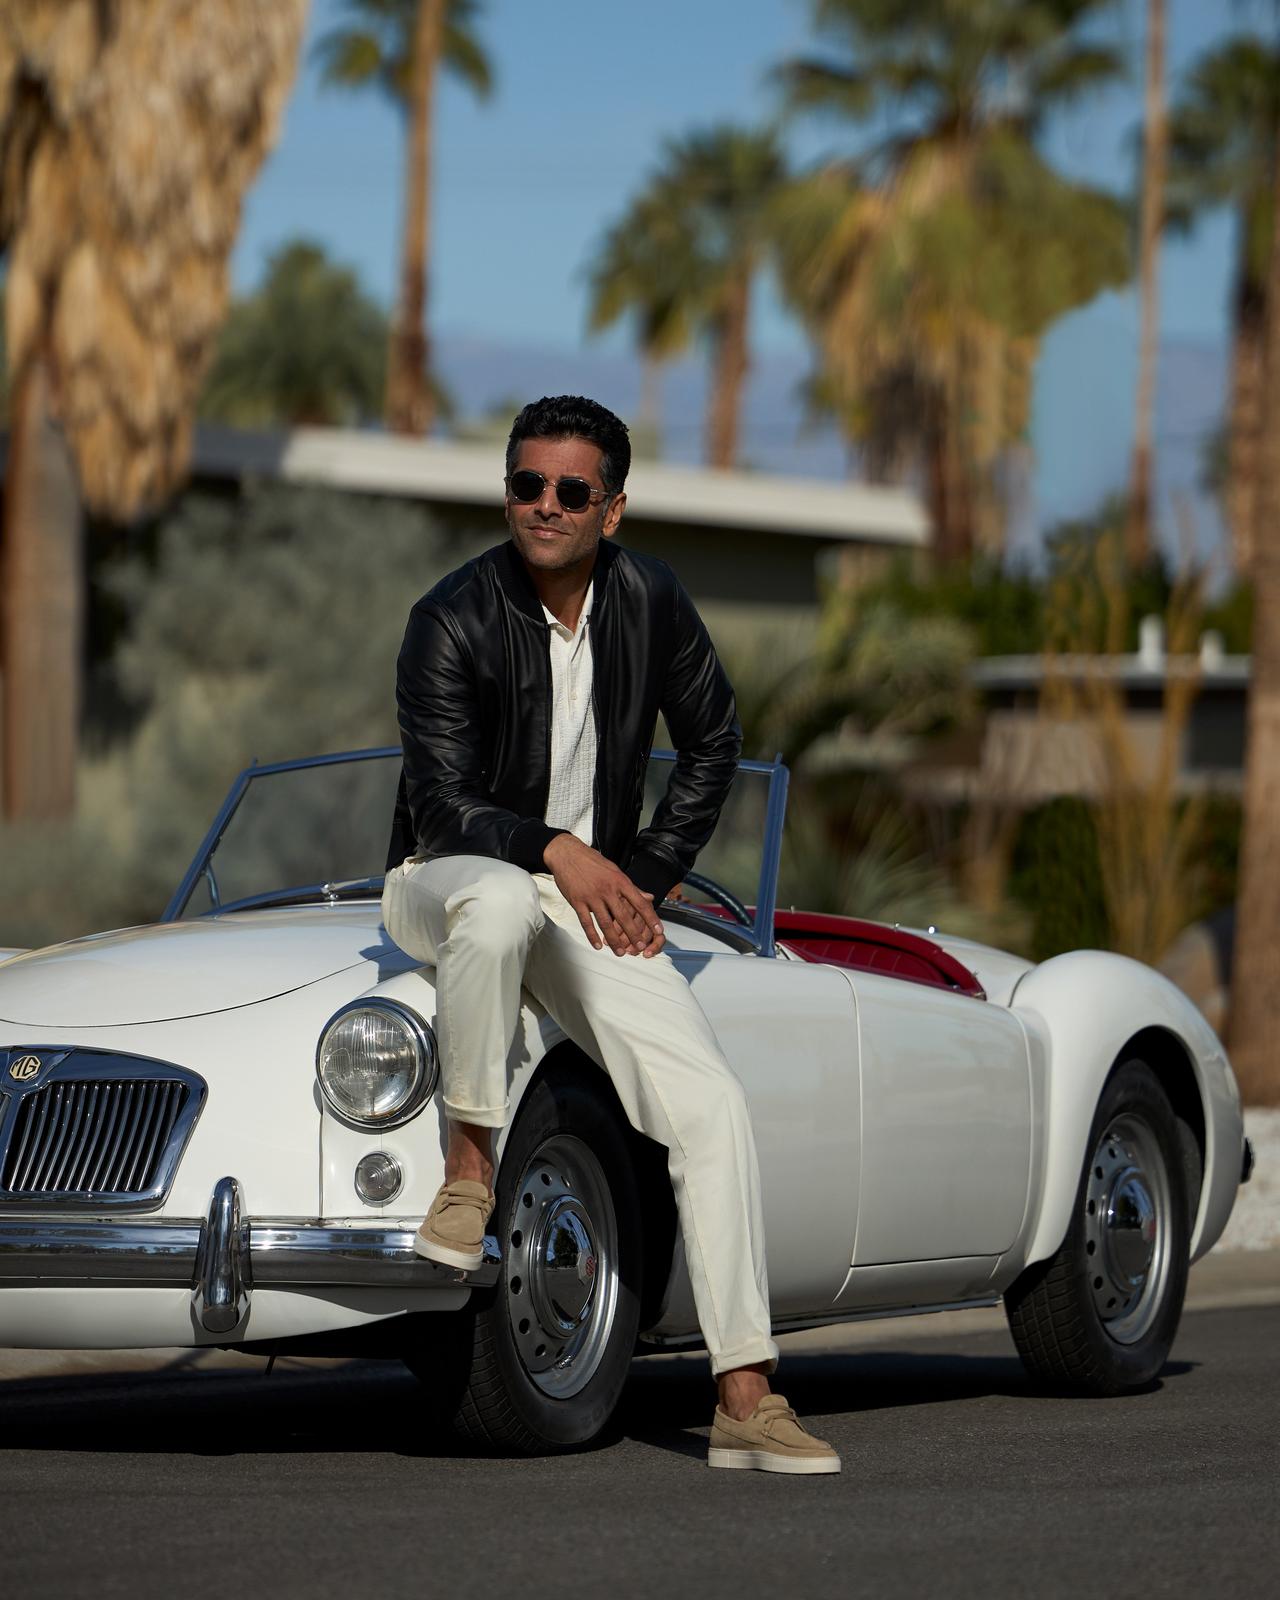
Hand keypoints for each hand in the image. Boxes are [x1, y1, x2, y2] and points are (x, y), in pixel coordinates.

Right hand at [543, 835, 665, 957]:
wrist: (568, 855)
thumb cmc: (593, 862)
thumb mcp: (615, 871)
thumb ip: (631, 887)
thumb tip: (649, 897)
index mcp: (620, 881)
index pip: (639, 902)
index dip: (650, 917)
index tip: (658, 930)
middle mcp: (608, 890)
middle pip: (624, 916)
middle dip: (633, 934)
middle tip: (639, 947)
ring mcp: (592, 897)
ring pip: (605, 923)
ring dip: (614, 940)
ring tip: (620, 952)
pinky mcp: (578, 902)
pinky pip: (586, 922)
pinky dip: (592, 936)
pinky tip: (598, 945)